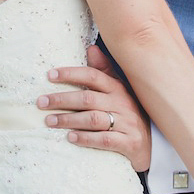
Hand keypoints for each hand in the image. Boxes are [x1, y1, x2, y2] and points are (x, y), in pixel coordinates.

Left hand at [37, 44, 151, 171]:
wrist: (152, 146)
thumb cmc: (128, 115)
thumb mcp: (118, 91)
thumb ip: (104, 71)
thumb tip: (91, 47)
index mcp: (118, 88)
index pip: (92, 75)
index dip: (70, 74)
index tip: (49, 76)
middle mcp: (122, 103)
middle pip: (88, 98)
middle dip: (62, 99)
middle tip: (41, 102)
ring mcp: (127, 124)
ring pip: (93, 119)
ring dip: (68, 120)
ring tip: (49, 121)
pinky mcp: (130, 143)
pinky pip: (105, 140)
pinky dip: (86, 138)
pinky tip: (70, 137)